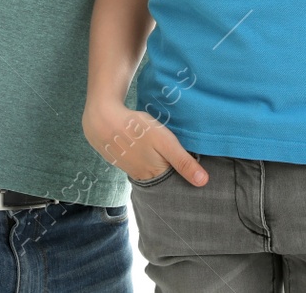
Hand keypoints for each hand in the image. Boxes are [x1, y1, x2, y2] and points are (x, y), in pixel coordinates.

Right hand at [82, 102, 207, 186]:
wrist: (102, 120)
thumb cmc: (135, 129)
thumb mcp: (164, 141)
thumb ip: (183, 161)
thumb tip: (203, 182)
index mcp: (157, 174)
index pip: (178, 184)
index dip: (188, 180)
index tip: (198, 178)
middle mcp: (144, 177)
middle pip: (165, 181)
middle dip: (175, 177)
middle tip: (185, 166)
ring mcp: (132, 170)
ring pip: (152, 174)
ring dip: (161, 169)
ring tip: (169, 160)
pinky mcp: (124, 161)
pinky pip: (141, 166)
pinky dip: (148, 162)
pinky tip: (150, 153)